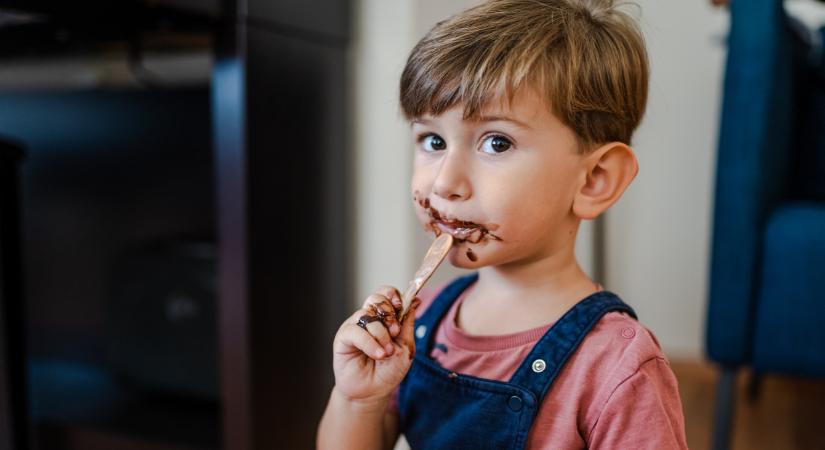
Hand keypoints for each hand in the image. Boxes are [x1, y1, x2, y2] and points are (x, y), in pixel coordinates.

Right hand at [332, 286, 420, 405]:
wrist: (372, 392)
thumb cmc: (389, 371)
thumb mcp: (405, 347)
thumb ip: (408, 324)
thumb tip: (415, 300)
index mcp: (384, 318)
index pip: (386, 294)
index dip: (393, 295)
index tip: (400, 305)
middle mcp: (369, 319)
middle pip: (376, 298)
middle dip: (388, 313)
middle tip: (395, 332)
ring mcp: (355, 327)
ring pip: (367, 314)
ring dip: (381, 333)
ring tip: (387, 352)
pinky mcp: (343, 337)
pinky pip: (355, 331)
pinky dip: (369, 342)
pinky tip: (378, 354)